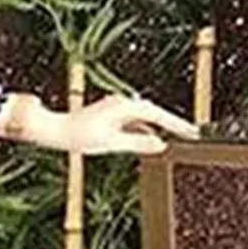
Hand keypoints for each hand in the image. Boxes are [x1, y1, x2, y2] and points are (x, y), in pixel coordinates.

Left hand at [0, 92, 199, 155]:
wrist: (55, 130)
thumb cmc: (79, 135)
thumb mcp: (111, 143)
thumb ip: (138, 144)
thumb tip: (160, 145)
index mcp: (125, 107)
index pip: (159, 116)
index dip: (177, 124)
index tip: (192, 133)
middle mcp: (123, 104)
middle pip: (155, 115)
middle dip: (172, 124)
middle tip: (191, 135)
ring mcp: (117, 109)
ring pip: (144, 119)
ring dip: (158, 128)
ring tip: (176, 138)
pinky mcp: (111, 115)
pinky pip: (134, 123)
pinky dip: (143, 131)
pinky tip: (151, 140)